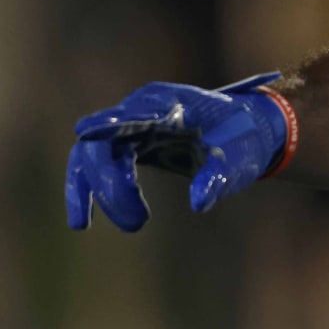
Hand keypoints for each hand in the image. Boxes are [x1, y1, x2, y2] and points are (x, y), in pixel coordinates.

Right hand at [65, 73, 294, 231]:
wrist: (246, 130)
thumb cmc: (241, 140)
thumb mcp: (236, 159)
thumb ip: (218, 177)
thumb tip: (198, 203)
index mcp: (173, 104)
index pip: (135, 114)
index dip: (110, 124)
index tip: (86, 131)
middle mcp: (144, 108)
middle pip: (104, 142)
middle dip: (110, 185)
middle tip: (138, 223)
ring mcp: (132, 123)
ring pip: (92, 154)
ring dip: (94, 190)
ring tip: (104, 224)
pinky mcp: (129, 141)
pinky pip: (97, 164)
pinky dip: (90, 189)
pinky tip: (82, 219)